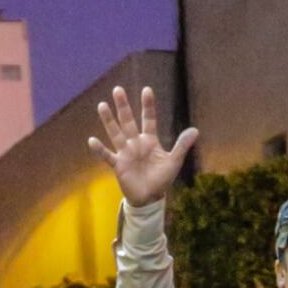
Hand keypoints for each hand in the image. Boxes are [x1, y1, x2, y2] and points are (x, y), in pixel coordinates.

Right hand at [90, 85, 197, 207]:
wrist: (150, 197)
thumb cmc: (161, 179)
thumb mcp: (174, 162)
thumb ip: (181, 146)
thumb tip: (195, 130)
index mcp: (150, 140)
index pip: (148, 119)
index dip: (148, 106)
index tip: (147, 90)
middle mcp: (135, 143)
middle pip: (128, 121)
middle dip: (123, 106)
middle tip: (117, 89)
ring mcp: (125, 153)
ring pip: (116, 133)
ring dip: (109, 120)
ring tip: (102, 105)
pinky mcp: (118, 165)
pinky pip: (107, 156)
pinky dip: (100, 149)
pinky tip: (92, 140)